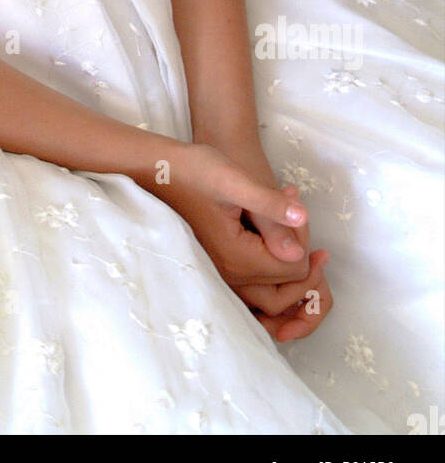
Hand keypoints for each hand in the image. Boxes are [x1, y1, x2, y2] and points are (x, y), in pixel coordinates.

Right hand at [204, 134, 332, 342]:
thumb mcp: (235, 181)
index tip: (292, 203)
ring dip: (290, 264)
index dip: (304, 239)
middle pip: (286, 290)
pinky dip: (274, 265)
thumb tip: (302, 223)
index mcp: (237, 258)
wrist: (159, 169)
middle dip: (304, 258)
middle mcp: (231, 275)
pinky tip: (273, 232)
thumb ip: (269, 207)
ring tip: (291, 222)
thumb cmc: (195, 170)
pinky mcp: (221, 266)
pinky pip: (258, 285)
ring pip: (273, 293)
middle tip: (300, 217)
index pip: (294, 270)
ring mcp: (224, 274)